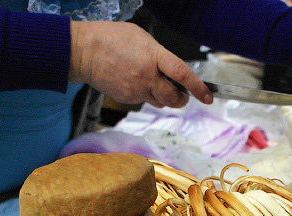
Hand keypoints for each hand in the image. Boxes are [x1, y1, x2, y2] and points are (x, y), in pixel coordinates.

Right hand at [69, 21, 211, 107]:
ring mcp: (136, 90)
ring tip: (153, 82)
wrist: (83, 51)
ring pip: (160, 102)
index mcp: (153, 57)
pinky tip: (134, 81)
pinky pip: (143, 100)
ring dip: (163, 97)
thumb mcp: (141, 37)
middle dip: (182, 98)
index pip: (182, 74)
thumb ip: (159, 54)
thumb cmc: (110, 38)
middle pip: (174, 98)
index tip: (207, 96)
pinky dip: (145, 94)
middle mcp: (146, 76)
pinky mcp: (127, 98)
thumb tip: (171, 68)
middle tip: (183, 94)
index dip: (198, 87)